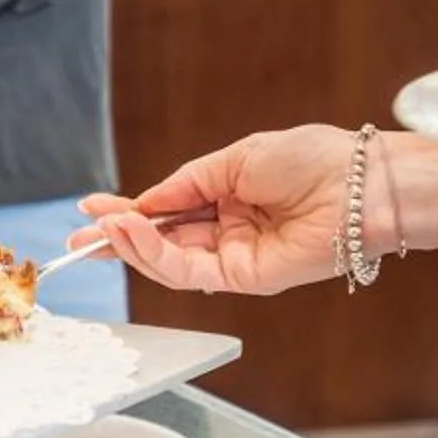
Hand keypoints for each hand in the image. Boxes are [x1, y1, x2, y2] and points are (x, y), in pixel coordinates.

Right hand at [74, 126, 364, 294]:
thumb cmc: (312, 159)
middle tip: (77, 239)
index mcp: (229, 196)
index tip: (91, 209)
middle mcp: (230, 230)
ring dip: (131, 246)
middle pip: (162, 241)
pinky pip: (191, 272)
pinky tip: (133, 235)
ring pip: (170, 261)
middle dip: (117, 239)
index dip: (129, 212)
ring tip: (101, 230)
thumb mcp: (235, 159)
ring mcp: (237, 256)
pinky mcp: (247, 278)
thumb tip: (144, 201)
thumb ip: (187, 184)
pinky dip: (156, 255)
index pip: (168, 209)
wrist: (361, 185)